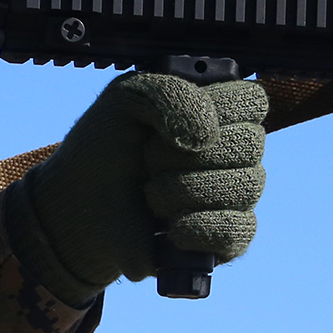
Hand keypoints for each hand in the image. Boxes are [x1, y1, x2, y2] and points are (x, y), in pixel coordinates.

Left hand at [3, 73, 267, 306]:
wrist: (81, 204)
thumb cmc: (108, 145)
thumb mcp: (126, 99)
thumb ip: (168, 95)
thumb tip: (206, 137)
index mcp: (220, 108)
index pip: (252, 100)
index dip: (214, 110)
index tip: (168, 122)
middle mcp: (237, 150)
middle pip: (249, 143)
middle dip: (184, 154)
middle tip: (148, 159)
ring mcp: (237, 194)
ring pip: (244, 186)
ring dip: (184, 190)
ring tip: (150, 193)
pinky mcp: (228, 237)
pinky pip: (239, 230)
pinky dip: (199, 228)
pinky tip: (171, 228)